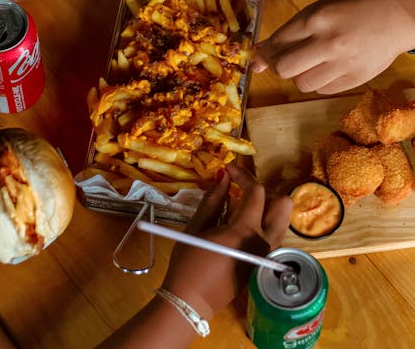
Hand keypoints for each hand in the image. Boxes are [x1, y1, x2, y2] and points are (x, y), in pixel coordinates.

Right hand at [162, 165, 291, 319]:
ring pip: (282, 221)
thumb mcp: (197, 227)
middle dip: (265, 190)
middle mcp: (264, 241)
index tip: (228, 170)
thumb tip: (224, 178)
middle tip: (242, 189)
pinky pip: (274, 235)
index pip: (257, 191)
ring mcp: (267, 254)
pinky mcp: (263, 263)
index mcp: (245, 230)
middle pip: (283, 204)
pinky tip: (242, 223)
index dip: (243, 175)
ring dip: (268, 206)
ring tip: (244, 204)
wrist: (191, 301)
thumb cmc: (189, 263)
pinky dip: (265, 222)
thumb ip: (213, 200)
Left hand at [251, 0, 414, 93]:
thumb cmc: (356, 6)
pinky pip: (322, 90)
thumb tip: (263, 51)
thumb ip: (295, 29)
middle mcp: (328, 42)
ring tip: (309, 63)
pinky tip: (326, 69)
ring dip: (299, 75)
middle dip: (277, 66)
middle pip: (284, 68)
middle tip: (283, 61)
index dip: (265, 52)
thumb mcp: (323, 7)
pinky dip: (318, 83)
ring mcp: (343, 64)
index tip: (260, 55)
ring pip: (302, 84)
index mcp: (318, 18)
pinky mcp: (355, 79)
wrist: (398, 17)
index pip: (278, 42)